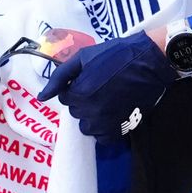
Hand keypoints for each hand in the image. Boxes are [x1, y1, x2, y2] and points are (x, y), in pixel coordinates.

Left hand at [40, 31, 175, 141]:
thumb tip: (42, 97)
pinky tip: (113, 113)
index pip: (65, 98)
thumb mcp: (83, 57)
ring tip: (108, 100)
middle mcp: (90, 111)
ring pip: (87, 127)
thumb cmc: (116, 54)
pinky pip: (103, 138)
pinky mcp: (120, 128)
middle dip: (84, 101)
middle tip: (101, 87)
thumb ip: (60, 77)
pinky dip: (105, 128)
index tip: (90, 79)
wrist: (150, 62)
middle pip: (76, 112)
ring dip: (93, 116)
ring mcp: (106, 122)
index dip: (76, 88)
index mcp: (79, 92)